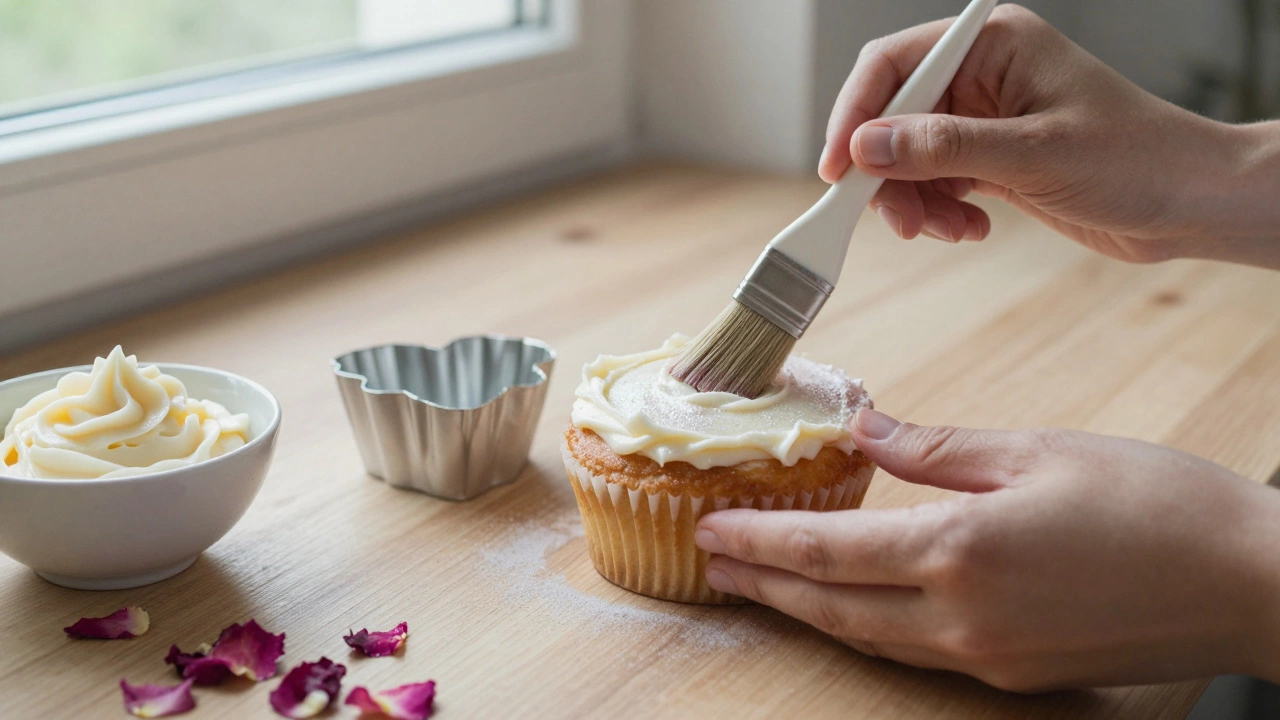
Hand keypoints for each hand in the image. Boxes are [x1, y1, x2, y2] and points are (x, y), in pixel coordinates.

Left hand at [695, 408, 1279, 691]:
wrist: (1249, 583)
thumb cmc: (1155, 503)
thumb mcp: (1037, 450)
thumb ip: (936, 446)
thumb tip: (864, 426)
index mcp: (959, 550)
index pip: (825, 551)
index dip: (758, 542)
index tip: (713, 531)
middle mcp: (961, 617)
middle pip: (832, 608)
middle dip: (765, 587)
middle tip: (713, 567)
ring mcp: (987, 656)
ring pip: (869, 639)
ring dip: (809, 612)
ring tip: (765, 587)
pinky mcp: (1016, 672)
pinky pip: (917, 653)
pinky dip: (869, 627)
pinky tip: (855, 604)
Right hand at [820, 4, 1279, 267]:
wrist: (1190, 204)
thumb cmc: (1137, 159)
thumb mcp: (1034, 153)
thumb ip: (944, 148)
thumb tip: (867, 148)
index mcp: (992, 45)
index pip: (893, 65)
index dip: (856, 115)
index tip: (839, 169)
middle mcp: (981, 76)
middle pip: (891, 118)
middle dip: (887, 174)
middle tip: (899, 222)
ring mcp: (982, 119)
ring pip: (907, 159)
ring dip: (915, 201)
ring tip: (948, 230)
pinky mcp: (988, 159)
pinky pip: (934, 183)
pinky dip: (940, 212)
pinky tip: (971, 227)